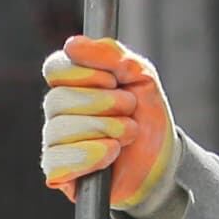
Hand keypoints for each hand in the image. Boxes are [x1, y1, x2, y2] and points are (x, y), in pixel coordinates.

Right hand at [40, 37, 176, 213]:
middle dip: (104, 104)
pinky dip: (89, 156)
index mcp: (71, 85)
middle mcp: (57, 113)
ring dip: (105, 129)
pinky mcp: (57, 174)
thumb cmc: (147, 118)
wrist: (163, 162)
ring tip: (128, 134)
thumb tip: (72, 44)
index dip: (84, 73)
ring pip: (60, 129)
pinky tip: (110, 154)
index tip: (114, 81)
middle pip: (58, 100)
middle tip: (129, 109)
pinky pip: (57, 161)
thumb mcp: (140, 76)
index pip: (54, 68)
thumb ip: (112, 55)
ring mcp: (54, 143)